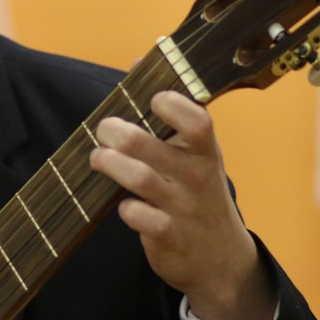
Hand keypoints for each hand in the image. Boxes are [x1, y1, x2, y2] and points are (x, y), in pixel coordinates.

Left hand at [89, 91, 276, 319]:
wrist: (221, 259)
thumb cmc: (197, 192)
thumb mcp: (195, 154)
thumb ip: (170, 111)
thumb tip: (139, 60)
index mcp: (205, 152)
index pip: (198, 123)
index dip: (173, 106)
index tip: (152, 98)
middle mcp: (197, 178)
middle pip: (154, 148)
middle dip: (120, 134)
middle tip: (103, 129)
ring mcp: (184, 209)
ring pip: (142, 179)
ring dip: (111, 165)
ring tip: (98, 158)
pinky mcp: (169, 237)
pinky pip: (140, 217)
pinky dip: (126, 209)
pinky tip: (121, 204)